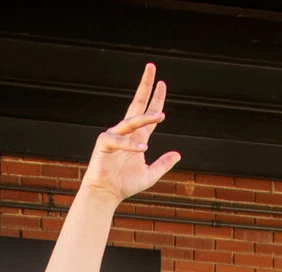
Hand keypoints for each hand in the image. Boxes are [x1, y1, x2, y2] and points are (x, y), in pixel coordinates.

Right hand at [79, 64, 182, 203]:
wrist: (106, 194)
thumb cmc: (124, 185)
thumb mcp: (150, 174)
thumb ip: (163, 164)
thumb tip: (178, 154)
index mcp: (138, 136)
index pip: (149, 112)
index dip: (156, 98)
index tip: (163, 83)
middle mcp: (126, 131)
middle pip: (137, 104)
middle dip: (145, 86)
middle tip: (152, 67)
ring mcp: (114, 135)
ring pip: (132, 121)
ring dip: (146, 117)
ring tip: (161, 116)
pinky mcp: (104, 144)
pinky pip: (118, 140)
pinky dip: (131, 144)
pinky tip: (143, 147)